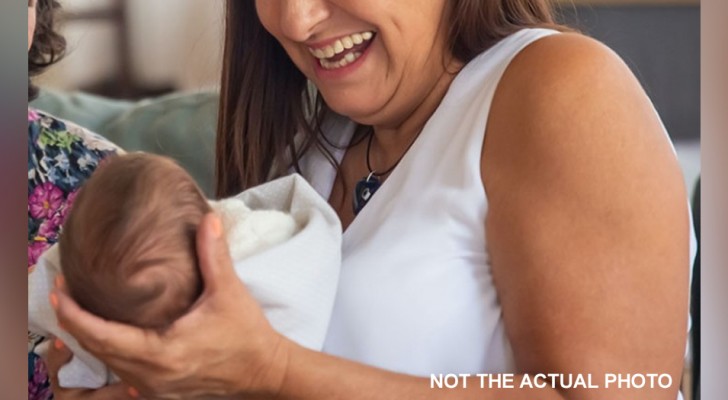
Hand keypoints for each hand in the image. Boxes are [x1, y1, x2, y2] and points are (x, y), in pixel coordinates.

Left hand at [51, 213, 290, 399]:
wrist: (264, 371)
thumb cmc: (247, 333)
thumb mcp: (230, 292)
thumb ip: (214, 254)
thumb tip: (207, 218)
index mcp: (162, 353)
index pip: (102, 335)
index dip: (74, 314)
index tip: (59, 288)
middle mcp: (151, 377)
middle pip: (97, 350)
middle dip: (74, 322)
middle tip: (61, 291)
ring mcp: (154, 389)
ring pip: (108, 364)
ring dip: (89, 337)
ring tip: (76, 308)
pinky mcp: (160, 392)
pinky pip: (122, 372)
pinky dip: (108, 351)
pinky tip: (105, 334)